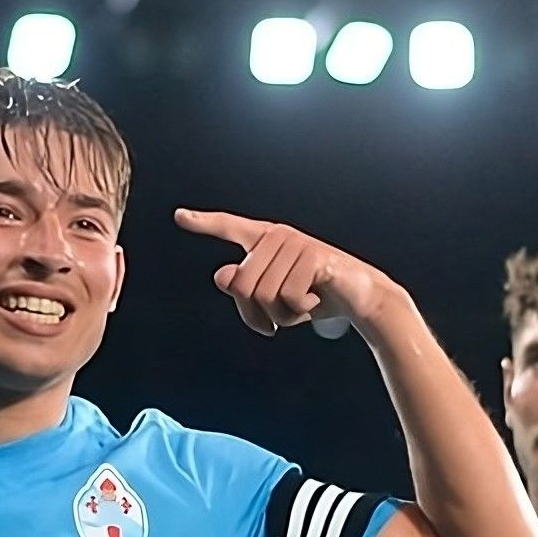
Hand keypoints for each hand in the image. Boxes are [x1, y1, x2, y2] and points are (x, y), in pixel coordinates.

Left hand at [175, 208, 385, 335]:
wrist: (358, 298)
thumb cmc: (311, 297)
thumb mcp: (272, 301)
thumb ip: (244, 290)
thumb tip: (222, 274)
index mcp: (265, 242)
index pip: (231, 229)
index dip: (204, 223)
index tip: (179, 216)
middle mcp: (277, 236)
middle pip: (242, 286)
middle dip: (257, 314)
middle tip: (276, 321)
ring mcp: (296, 243)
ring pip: (263, 295)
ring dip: (282, 315)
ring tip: (301, 307)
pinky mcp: (313, 256)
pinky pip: (288, 297)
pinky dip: (300, 311)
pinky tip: (315, 300)